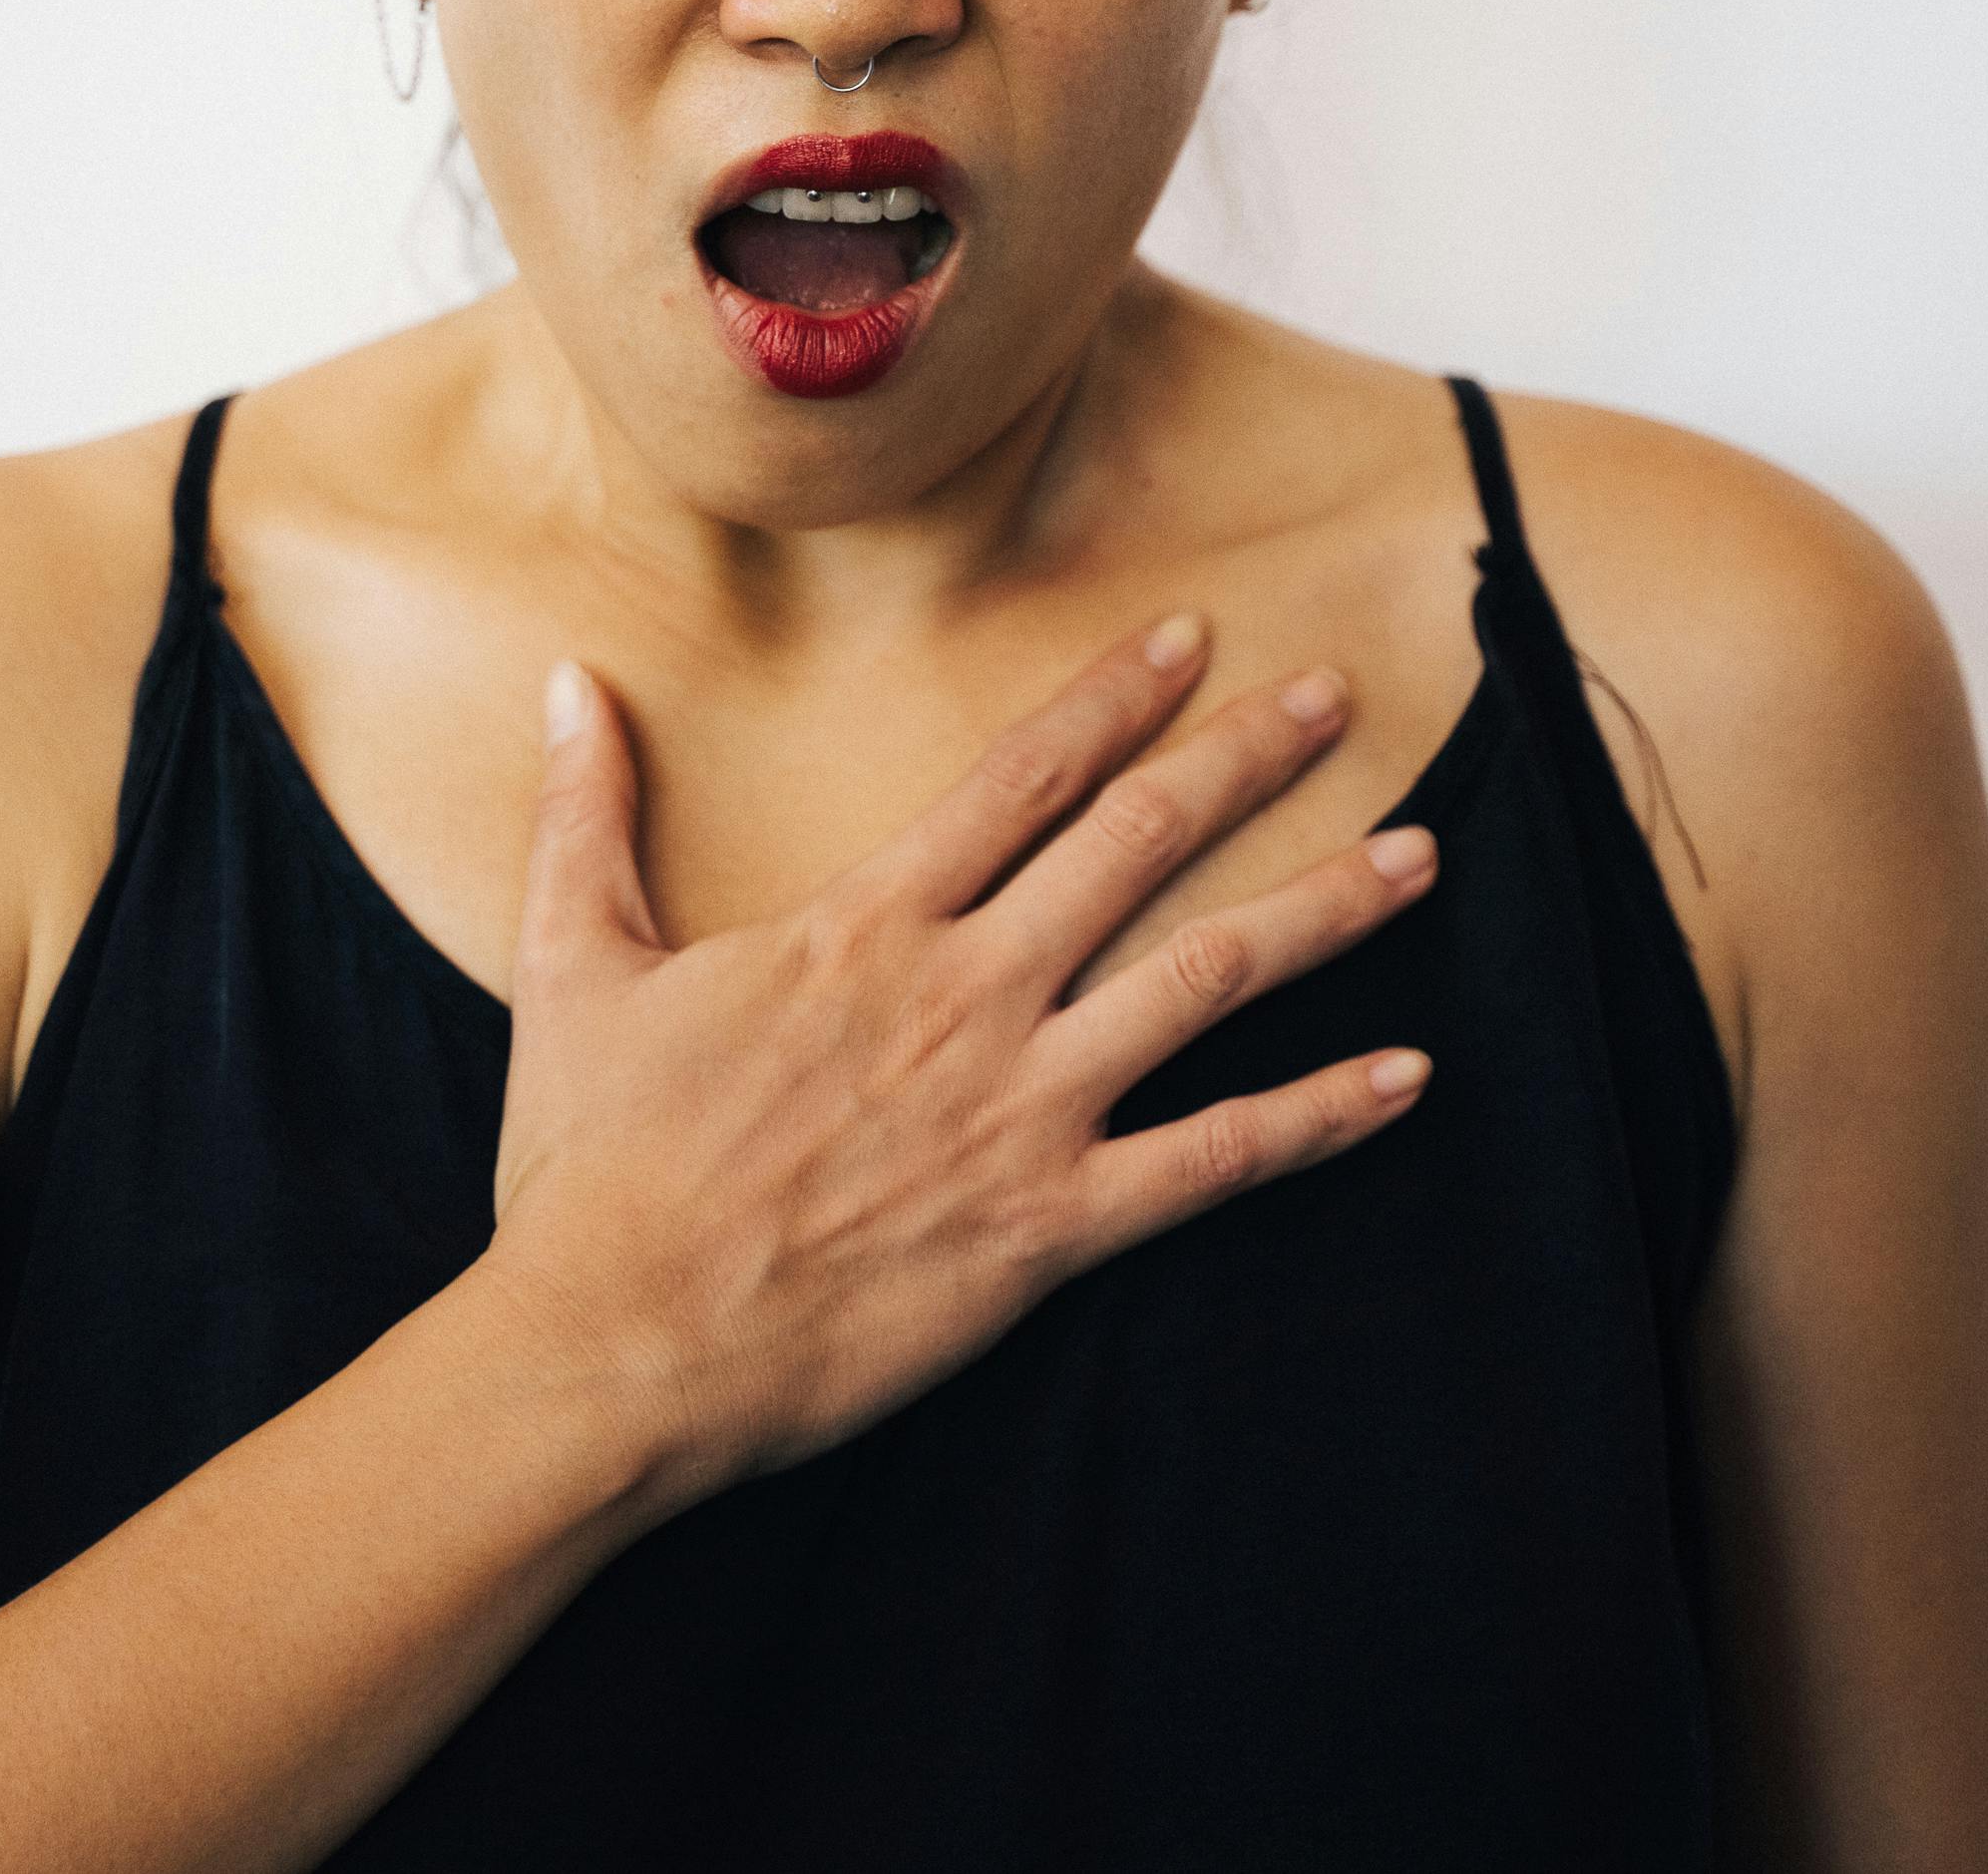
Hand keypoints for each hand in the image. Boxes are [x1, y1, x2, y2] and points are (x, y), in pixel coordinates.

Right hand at [483, 617, 1435, 1513]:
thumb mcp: (575, 963)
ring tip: (1418, 858)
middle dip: (1248, 761)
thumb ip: (588, 814)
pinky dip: (1321, 1118)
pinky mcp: (1048, 1226)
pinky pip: (1216, 1163)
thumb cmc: (590, 1163)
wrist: (612, 1346)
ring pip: (1207, 982)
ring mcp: (1020, 1108)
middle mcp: (966, 993)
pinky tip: (1406, 1078)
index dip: (1116, 698)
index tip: (1193, 640)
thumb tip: (569, 683)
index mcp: (867, 923)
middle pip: (1140, 845)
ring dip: (1322, 912)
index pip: (1023, 776)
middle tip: (1338, 698)